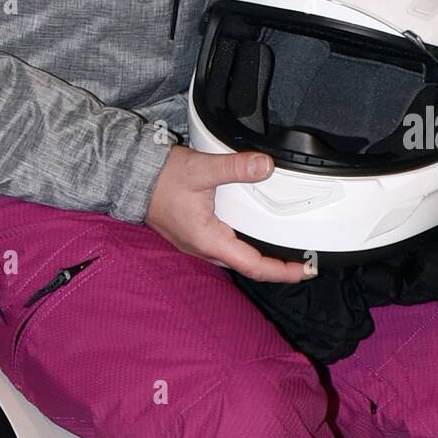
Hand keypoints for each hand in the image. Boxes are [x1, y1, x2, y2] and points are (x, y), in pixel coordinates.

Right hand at [145, 144, 315, 283]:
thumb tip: (266, 166)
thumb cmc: (161, 179)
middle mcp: (204, 248)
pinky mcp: (193, 234)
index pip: (254, 266)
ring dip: (260, 256)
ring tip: (283, 249)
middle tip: (301, 262)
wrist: (131, 178)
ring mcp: (197, 244)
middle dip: (276, 267)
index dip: (283, 271)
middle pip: (247, 266)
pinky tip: (252, 231)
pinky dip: (244, 243)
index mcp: (209, 240)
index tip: (306, 270)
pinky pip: (224, 246)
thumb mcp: (202, 170)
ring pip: (235, 257)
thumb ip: (235, 168)